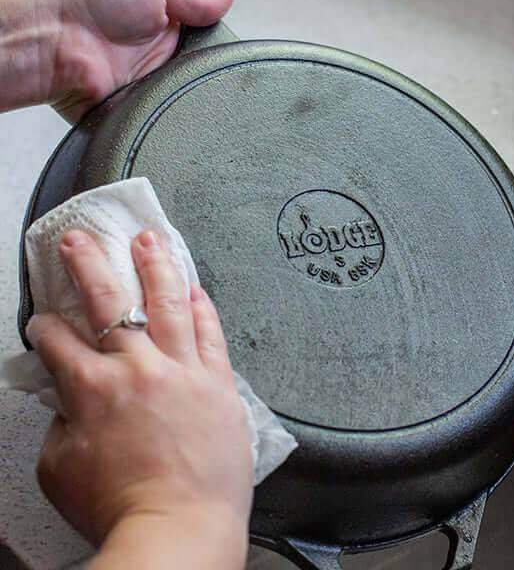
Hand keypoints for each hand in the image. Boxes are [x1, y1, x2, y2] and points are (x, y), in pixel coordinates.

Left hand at [0, 0, 232, 120]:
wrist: (54, 42)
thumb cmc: (89, 5)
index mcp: (168, 30)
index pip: (209, 43)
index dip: (218, 44)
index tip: (219, 40)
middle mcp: (162, 61)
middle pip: (202, 74)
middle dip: (203, 68)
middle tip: (192, 57)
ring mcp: (151, 88)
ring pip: (187, 98)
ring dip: (184, 88)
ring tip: (172, 74)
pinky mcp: (139, 112)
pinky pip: (165, 118)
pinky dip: (167, 110)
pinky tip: (161, 96)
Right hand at [26, 230, 251, 569]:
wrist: (181, 527)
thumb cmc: (120, 506)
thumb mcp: (62, 470)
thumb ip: (62, 426)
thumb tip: (68, 403)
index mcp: (94, 389)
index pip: (60, 341)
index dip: (45, 327)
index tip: (44, 321)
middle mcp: (139, 368)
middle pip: (109, 301)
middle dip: (88, 264)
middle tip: (80, 240)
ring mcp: (183, 369)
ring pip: (168, 301)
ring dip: (155, 265)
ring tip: (148, 238)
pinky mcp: (218, 380)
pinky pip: (210, 331)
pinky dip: (201, 306)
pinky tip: (195, 287)